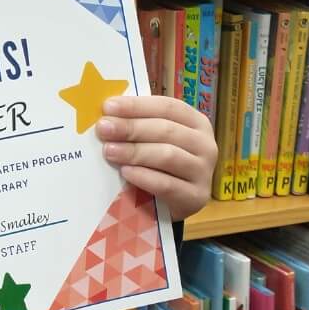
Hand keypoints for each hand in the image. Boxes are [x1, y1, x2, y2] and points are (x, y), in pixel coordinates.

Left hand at [95, 95, 215, 220]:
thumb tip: (107, 113)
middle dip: (131, 128)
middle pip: (166, 130)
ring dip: (135, 151)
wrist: (172, 204)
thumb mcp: (153, 140)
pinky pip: (167, 184)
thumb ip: (139, 124)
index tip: (108, 107)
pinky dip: (144, 177)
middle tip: (103, 128)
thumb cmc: (160, 164)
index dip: (137, 105)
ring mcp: (203, 172)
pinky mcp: (196, 197)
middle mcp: (205, 144)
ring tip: (109, 151)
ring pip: (167, 155)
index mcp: (196, 122)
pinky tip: (125, 172)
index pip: (167, 107)